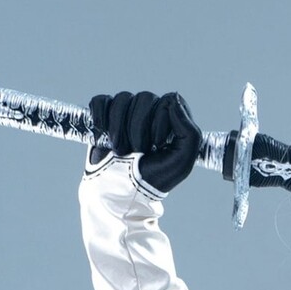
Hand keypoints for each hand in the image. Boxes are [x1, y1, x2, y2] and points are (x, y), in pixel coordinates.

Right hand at [87, 88, 201, 192]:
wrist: (121, 191)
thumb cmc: (153, 177)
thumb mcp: (181, 162)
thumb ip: (190, 132)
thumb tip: (174, 98)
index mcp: (171, 119)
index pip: (168, 100)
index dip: (160, 122)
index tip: (157, 145)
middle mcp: (151, 111)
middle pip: (145, 98)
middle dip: (139, 129)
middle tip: (138, 151)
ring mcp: (127, 112)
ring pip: (122, 99)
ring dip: (119, 129)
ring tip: (121, 151)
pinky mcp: (104, 115)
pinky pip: (101, 101)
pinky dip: (100, 117)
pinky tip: (103, 137)